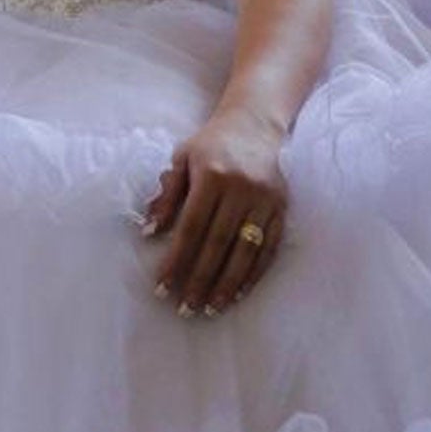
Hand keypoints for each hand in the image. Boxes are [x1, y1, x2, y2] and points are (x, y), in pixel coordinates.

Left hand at [143, 109, 287, 316]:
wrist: (255, 123)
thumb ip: (167, 194)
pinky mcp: (282, 208)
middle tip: (185, 308)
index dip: (177, 259)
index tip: (163, 287)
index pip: (191, 227)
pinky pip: (269, 247)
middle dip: (200, 279)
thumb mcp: (182, 158)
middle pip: (218, 243)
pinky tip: (239, 292)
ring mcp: (265, 199)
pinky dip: (254, 273)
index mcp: (212, 174)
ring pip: (245, 250)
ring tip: (211, 308)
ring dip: (227, 283)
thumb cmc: (212, 143)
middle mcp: (241, 188)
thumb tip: (149, 231)